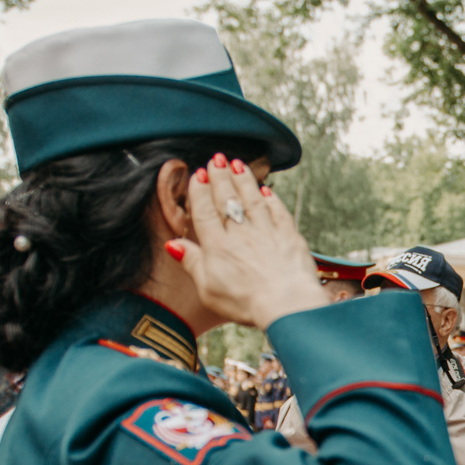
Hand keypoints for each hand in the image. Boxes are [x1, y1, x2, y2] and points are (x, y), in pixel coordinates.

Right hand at [175, 158, 324, 328]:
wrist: (286, 304)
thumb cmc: (246, 303)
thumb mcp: (208, 289)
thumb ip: (192, 263)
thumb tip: (174, 244)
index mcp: (218, 247)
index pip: (205, 212)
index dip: (200, 192)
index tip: (198, 174)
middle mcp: (241, 234)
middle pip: (227, 200)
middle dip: (220, 177)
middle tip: (216, 159)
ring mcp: (267, 232)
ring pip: (252, 200)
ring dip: (244, 180)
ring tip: (237, 165)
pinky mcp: (290, 236)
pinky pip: (278, 211)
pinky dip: (271, 199)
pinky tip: (266, 191)